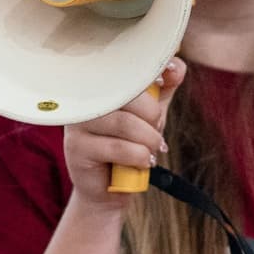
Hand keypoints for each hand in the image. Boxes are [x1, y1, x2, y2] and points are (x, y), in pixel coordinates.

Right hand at [61, 59, 185, 209]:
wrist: (110, 188)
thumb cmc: (129, 143)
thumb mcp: (151, 113)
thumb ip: (164, 88)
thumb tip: (176, 66)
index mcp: (99, 84)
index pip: (125, 69)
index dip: (149, 74)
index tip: (162, 85)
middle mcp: (84, 99)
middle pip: (128, 95)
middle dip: (152, 115)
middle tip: (156, 131)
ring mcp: (77, 123)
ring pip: (125, 123)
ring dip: (149, 139)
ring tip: (153, 149)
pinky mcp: (76, 148)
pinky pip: (118, 147)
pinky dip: (139, 156)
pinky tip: (144, 161)